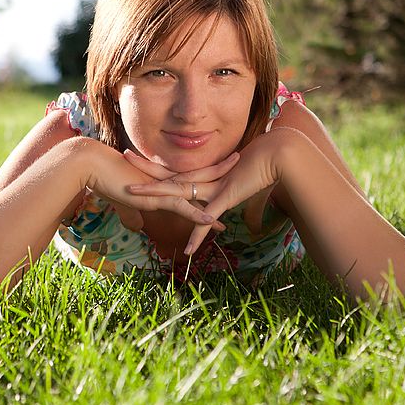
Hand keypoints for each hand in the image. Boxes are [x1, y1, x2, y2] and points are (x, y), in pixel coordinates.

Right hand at [81, 139, 228, 230]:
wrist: (92, 166)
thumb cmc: (104, 180)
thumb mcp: (122, 202)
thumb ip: (131, 214)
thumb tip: (135, 226)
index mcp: (163, 180)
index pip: (191, 180)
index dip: (208, 180)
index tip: (223, 179)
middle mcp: (167, 182)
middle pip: (201, 177)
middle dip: (223, 174)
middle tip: (242, 167)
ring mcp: (163, 189)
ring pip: (197, 190)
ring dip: (219, 193)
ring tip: (240, 195)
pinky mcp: (154, 197)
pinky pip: (181, 207)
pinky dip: (196, 215)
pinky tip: (211, 220)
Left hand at [126, 130, 288, 253]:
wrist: (280, 155)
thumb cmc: (267, 169)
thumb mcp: (253, 193)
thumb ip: (249, 211)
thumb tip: (252, 226)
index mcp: (208, 177)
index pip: (178, 172)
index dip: (160, 167)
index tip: (142, 160)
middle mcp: (206, 180)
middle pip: (170, 175)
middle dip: (145, 167)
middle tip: (124, 155)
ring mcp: (213, 189)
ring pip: (177, 192)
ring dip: (153, 194)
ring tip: (129, 194)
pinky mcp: (225, 198)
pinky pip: (206, 219)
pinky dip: (197, 235)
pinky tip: (187, 250)